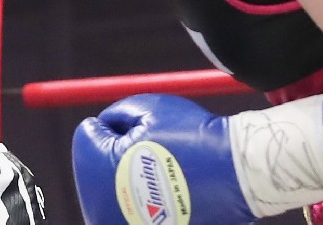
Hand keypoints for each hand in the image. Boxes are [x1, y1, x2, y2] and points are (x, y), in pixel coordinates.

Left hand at [72, 93, 322, 223]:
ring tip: (164, 175)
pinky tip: (170, 195)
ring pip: (113, 194)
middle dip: (115, 156)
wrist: (238, 175)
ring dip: (129, 182)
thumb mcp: (149, 108)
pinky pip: (133, 214)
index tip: (139, 130)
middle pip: (92, 170)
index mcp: (95, 166)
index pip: (85, 138)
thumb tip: (101, 125)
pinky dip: (147, 204)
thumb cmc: (192, 136)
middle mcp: (98, 204)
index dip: (112, 127)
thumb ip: (117, 114)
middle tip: (152, 153)